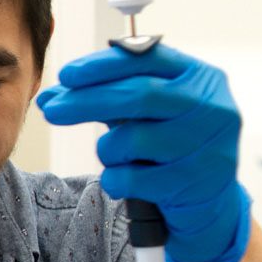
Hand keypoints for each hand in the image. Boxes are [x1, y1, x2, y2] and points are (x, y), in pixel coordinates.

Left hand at [35, 43, 252, 261]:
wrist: (208, 202)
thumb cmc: (169, 146)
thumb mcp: (144, 114)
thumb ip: (102, 98)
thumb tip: (49, 98)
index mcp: (201, 78)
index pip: (147, 59)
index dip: (102, 66)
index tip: (66, 75)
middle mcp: (212, 107)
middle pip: (139, 95)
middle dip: (86, 101)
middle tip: (52, 110)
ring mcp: (208, 146)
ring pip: (132, 140)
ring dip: (107, 150)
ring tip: (114, 156)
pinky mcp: (195, 184)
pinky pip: (131, 179)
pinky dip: (115, 179)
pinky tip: (124, 180)